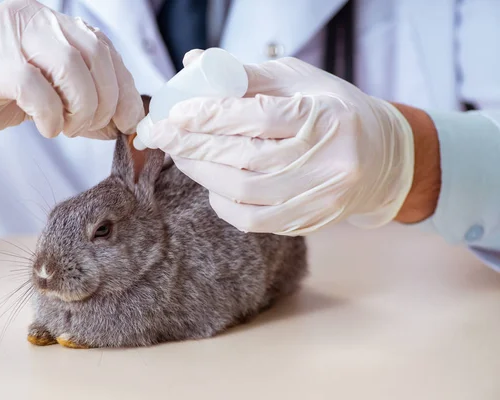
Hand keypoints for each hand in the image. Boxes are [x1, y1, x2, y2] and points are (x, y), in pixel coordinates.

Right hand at [0, 0, 142, 142]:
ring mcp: (10, 36)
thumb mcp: (39, 91)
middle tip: (93, 128)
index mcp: (49, 23)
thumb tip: (121, 124)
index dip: (126, 89)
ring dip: (82, 110)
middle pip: (97, 57)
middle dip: (108, 102)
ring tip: (67, 128)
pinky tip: (46, 129)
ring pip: (75, 70)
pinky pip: (39, 90)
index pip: (105, 49)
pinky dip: (52, 117)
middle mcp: (33, 19)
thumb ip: (78, 99)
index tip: (130, 122)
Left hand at [148, 51, 415, 234]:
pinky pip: (254, 220)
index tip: (174, 114)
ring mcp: (320, 197)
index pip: (258, 118)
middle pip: (244, 159)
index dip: (210, 116)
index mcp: (326, 117)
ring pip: (245, 192)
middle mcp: (328, 161)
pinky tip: (212, 185)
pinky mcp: (310, 221)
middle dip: (193, 146)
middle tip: (161, 135)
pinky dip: (223, 203)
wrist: (383, 158)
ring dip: (202, 174)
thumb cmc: (334, 111)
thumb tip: (193, 63)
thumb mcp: (301, 81)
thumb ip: (248, 74)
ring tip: (181, 156)